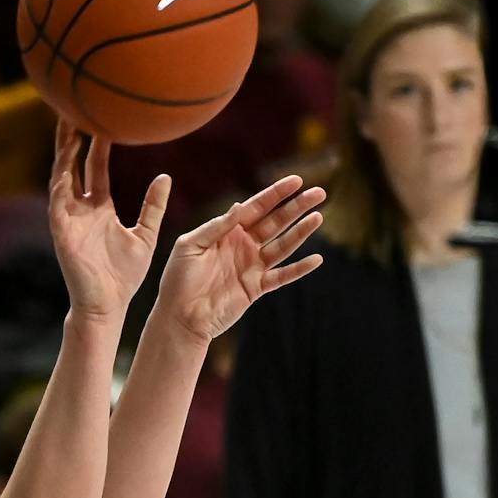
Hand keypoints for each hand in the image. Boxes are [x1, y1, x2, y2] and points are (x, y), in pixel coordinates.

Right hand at [47, 121, 166, 324]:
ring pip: (62, 176)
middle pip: (73, 165)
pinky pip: (58, 200)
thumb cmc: (125, 276)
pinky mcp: (61, 230)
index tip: (105, 120)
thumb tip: (165, 178)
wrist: (108, 305)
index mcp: (100, 209)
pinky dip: (60, 180)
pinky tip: (63, 163)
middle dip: (73, 138)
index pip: (96, 168)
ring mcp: (68, 218)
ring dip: (62, 151)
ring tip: (66, 124)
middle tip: (75, 108)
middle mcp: (81, 209)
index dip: (98, 145)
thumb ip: (153, 207)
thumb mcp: (146, 235)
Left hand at [154, 174, 324, 342]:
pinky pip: (282, 277)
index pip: (257, 206)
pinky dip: (299, 269)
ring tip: (318, 217)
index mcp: (227, 231)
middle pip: (276, 222)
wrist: (180, 316)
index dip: (276, 193)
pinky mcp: (256, 288)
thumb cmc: (178, 279)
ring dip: (301, 232)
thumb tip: (239, 206)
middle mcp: (243, 246)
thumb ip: (215, 227)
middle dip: (297, 207)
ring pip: (283, 245)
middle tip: (319, 193)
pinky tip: (316, 259)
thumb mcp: (190, 245)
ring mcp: (252, 267)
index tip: (297, 180)